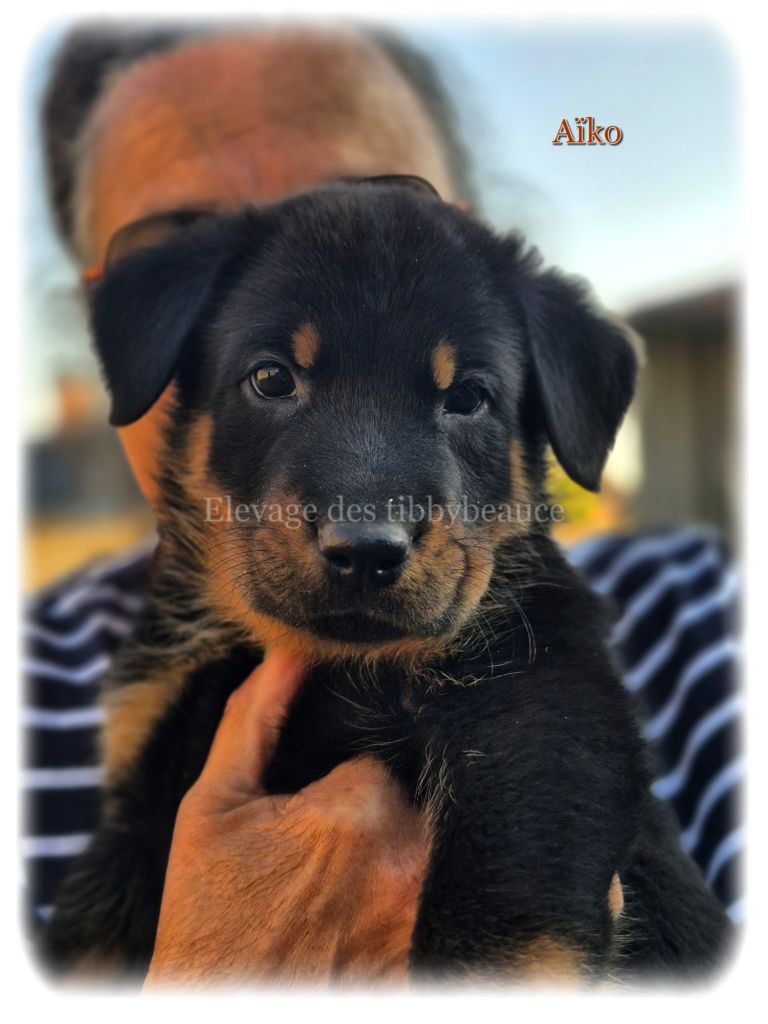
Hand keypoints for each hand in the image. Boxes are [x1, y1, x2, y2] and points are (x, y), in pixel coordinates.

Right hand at [143, 650, 427, 987]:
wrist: (228, 1008)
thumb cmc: (209, 915)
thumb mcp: (211, 807)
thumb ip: (254, 718)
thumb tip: (286, 651)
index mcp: (359, 807)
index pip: (372, 756)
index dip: (334, 776)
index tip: (302, 808)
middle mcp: (407, 854)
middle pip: (400, 795)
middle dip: (360, 810)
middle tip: (308, 847)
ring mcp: (421, 905)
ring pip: (414, 839)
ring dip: (380, 847)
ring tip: (326, 880)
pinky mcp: (423, 944)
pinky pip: (422, 889)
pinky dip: (391, 890)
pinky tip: (345, 910)